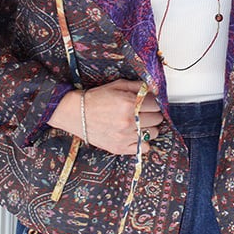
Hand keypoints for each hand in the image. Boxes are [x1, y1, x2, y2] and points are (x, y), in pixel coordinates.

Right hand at [48, 79, 162, 154]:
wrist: (76, 113)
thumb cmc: (96, 98)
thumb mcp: (118, 85)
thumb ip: (138, 86)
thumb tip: (154, 90)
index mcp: (129, 104)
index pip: (157, 105)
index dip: (153, 103)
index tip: (149, 103)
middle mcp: (129, 121)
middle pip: (157, 119)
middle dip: (152, 114)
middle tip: (144, 112)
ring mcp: (125, 136)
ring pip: (153, 133)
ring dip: (149, 127)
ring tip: (140, 123)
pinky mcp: (120, 148)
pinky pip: (144, 147)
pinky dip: (142, 141)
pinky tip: (135, 134)